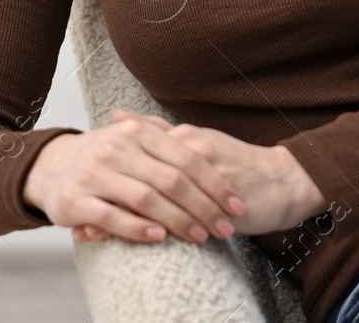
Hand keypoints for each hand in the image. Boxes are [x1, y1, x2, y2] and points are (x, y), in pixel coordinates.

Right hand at [23, 109, 246, 245]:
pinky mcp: (76, 200)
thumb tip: (211, 148)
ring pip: (146, 199)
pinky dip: (139, 228)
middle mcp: (117, 148)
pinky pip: (113, 217)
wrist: (48, 167)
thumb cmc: (102, 155)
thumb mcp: (132, 137)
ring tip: (200, 236)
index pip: (186, 158)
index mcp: (137, 132)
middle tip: (224, 227)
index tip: (235, 204)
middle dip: (203, 206)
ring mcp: (95, 174)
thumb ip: (167, 139)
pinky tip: (161, 238)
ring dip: (178, 220)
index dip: (215, 183)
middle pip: (171, 180)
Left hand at [68, 111, 327, 243]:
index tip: (75, 185)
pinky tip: (131, 243)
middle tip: (71, 214)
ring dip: (118, 217)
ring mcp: (205, 173)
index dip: (103, 169)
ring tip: (89, 234)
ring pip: (152, 195)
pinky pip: (177, 217)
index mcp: (184, 136)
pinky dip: (151, 230)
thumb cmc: (242, 167)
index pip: (134, 149)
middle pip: (136, 172)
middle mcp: (191, 149)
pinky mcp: (219, 197)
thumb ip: (163, 133)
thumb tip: (122, 116)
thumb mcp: (201, 142)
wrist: (286, 181)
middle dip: (102, 195)